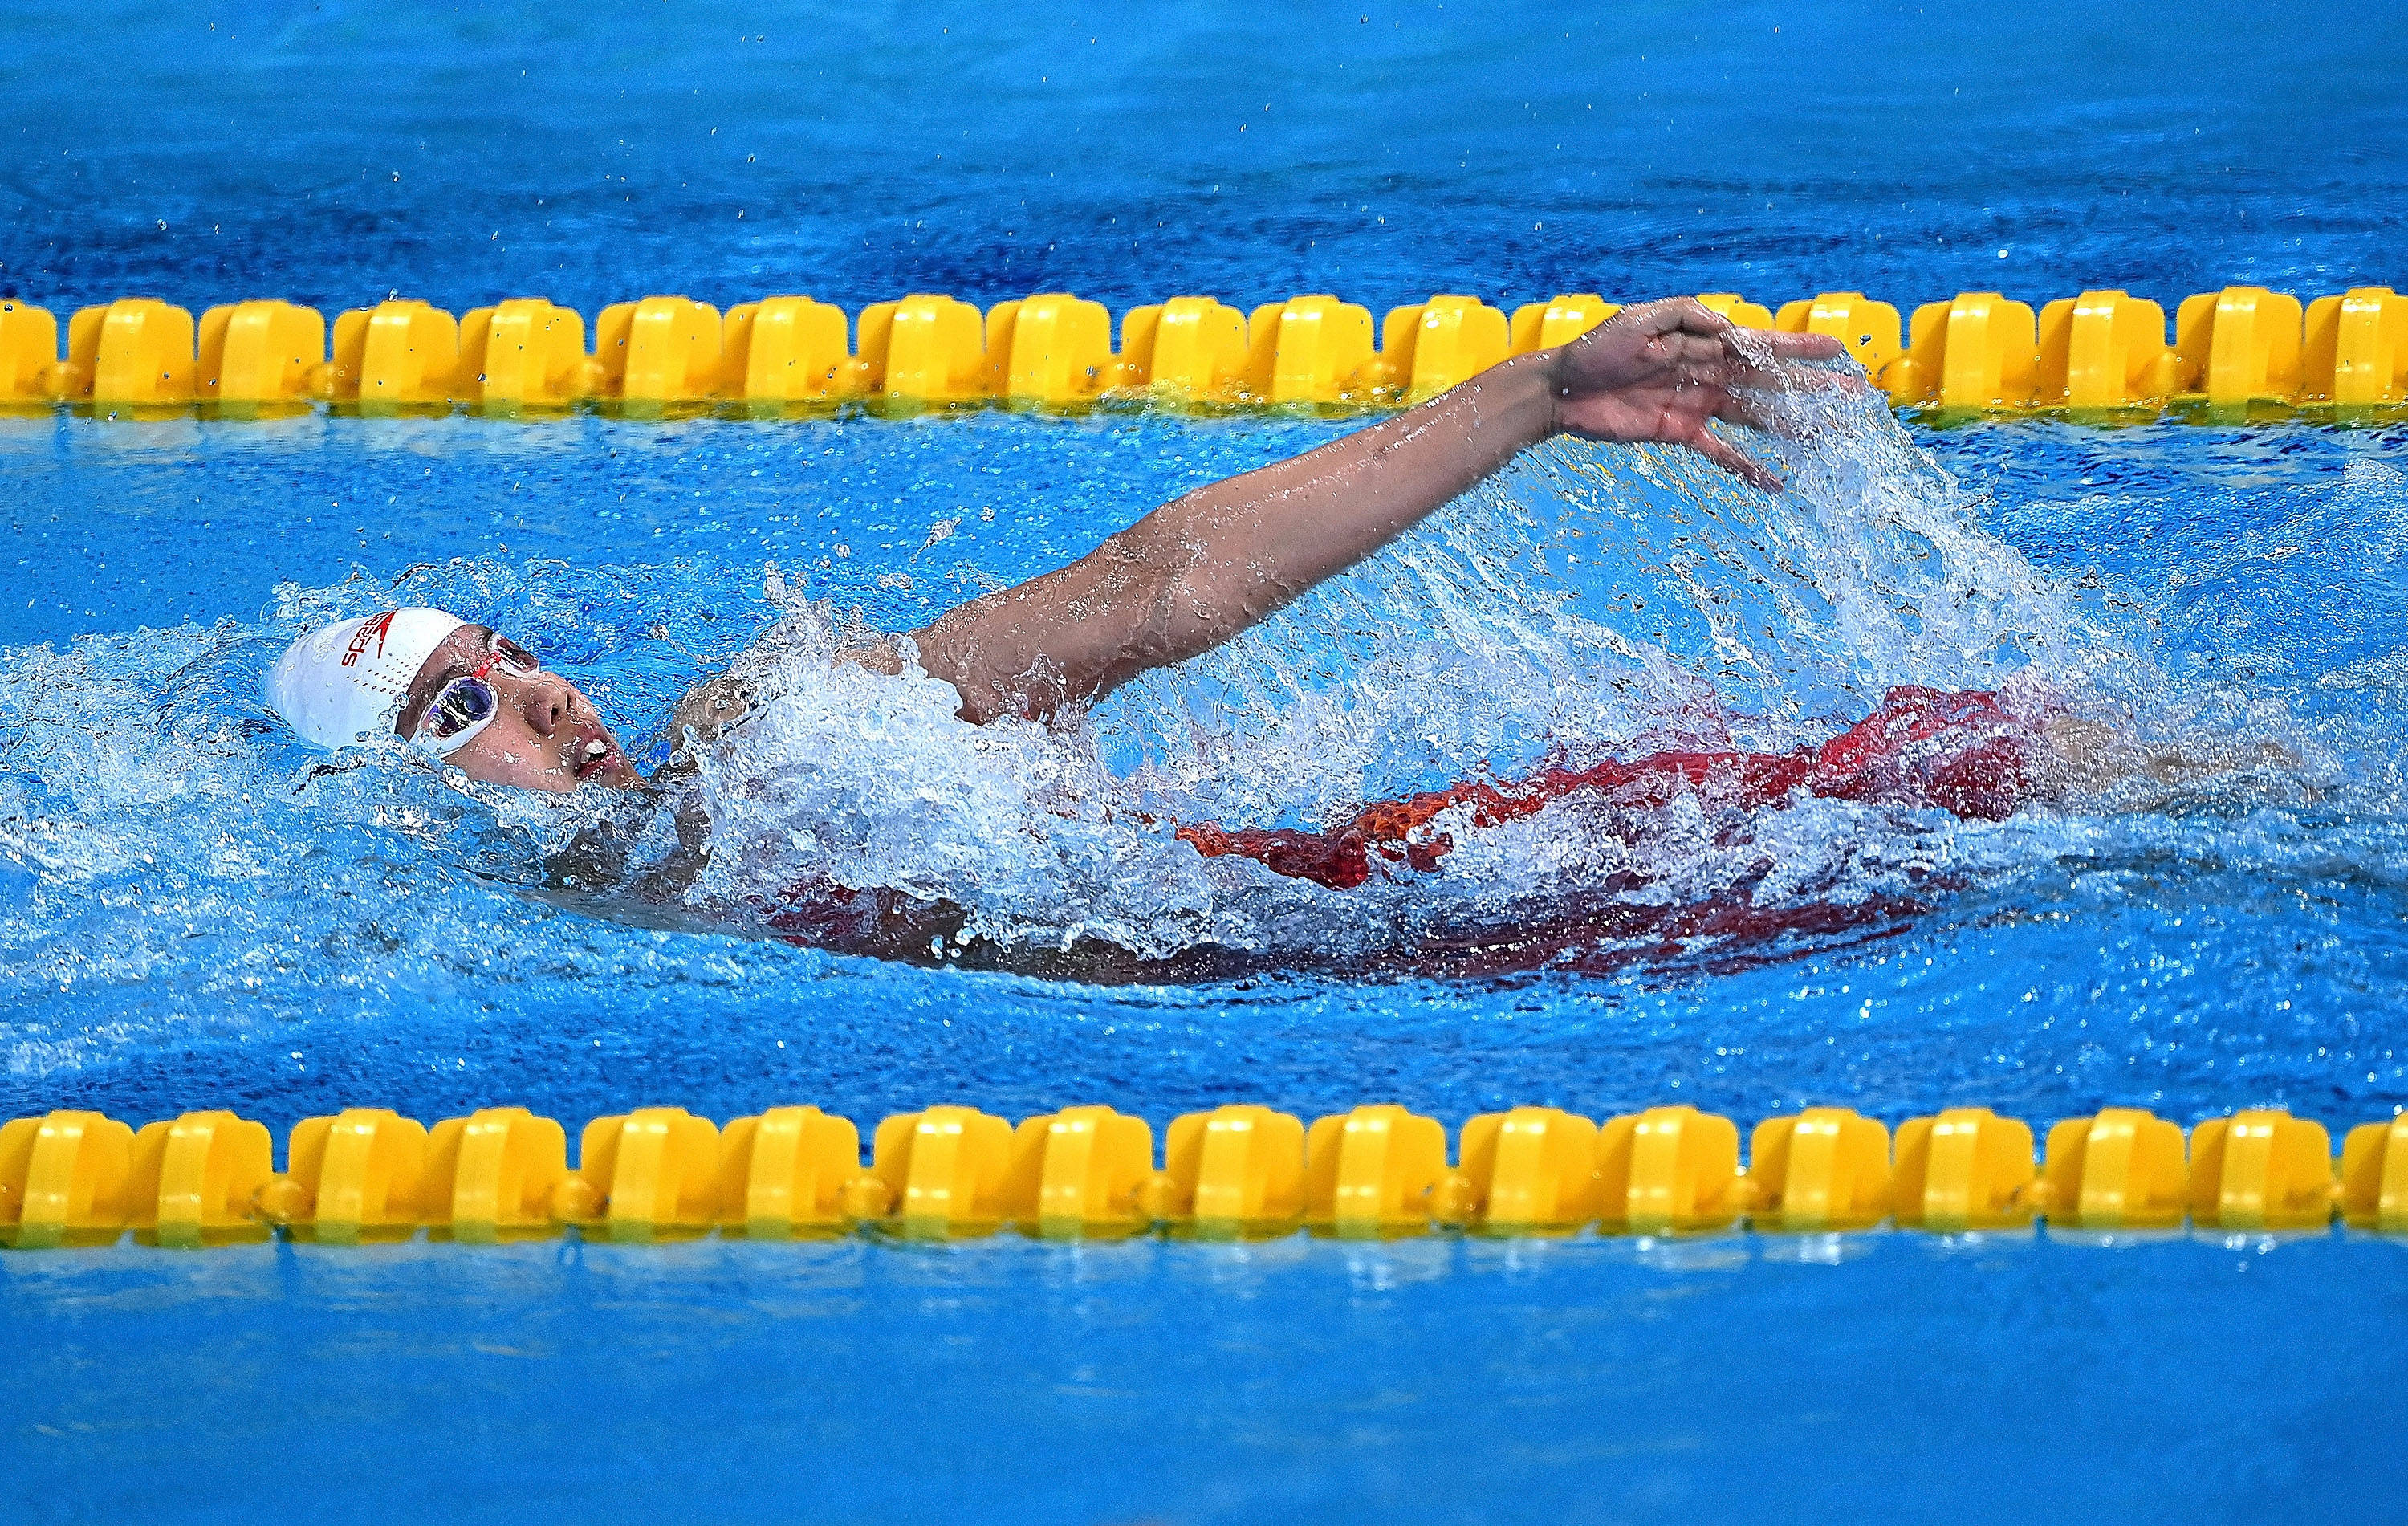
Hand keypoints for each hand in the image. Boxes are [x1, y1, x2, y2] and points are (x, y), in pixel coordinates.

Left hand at [1542, 298, 1848, 490]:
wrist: (1562, 389)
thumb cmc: (1598, 348)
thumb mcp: (1641, 320)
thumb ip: (1688, 319)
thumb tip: (1730, 329)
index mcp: (1704, 342)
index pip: (1761, 346)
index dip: (1799, 349)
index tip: (1837, 351)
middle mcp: (1708, 372)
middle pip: (1770, 383)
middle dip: (1811, 389)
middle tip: (1854, 398)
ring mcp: (1697, 403)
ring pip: (1755, 416)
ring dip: (1791, 426)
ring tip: (1829, 437)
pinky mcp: (1679, 431)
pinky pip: (1721, 451)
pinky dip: (1747, 467)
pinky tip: (1777, 483)